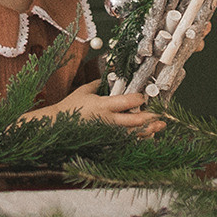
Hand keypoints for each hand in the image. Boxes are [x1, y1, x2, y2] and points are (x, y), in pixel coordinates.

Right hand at [27, 80, 164, 135]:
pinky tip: (145, 137)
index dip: (139, 98)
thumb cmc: (70, 107)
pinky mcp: (107, 143)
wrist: (57, 127)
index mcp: (103, 105)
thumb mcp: (84, 91)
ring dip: (148, 131)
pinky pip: (127, 144)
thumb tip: (111, 71)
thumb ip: (100, 82)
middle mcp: (108, 121)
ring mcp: (108, 134)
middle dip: (150, 118)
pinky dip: (138, 140)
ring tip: (158, 127)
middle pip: (135, 121)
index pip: (127, 102)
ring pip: (134, 135)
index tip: (144, 96)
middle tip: (160, 115)